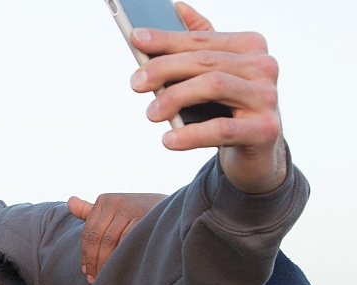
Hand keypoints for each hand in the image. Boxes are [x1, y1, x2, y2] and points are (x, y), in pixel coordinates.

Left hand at [68, 192, 164, 281]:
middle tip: (93, 279)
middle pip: (96, 238)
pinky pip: (125, 241)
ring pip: (108, 241)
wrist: (174, 209)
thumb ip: (91, 211)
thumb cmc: (140, 212)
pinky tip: (118, 268)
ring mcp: (129, 208)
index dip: (85, 254)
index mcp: (104, 201)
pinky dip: (119, 257)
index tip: (86, 271)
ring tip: (103, 278)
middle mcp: (114, 202)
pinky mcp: (143, 217)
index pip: (88, 232)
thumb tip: (70, 201)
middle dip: (93, 261)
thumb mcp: (115, 209)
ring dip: (104, 262)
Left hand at [129, 2, 284, 193]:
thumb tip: (178, 8)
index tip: (136, 38)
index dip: (167, 39)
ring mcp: (267, 98)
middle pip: (205, 61)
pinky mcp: (265, 129)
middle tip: (135, 83)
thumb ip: (199, 43)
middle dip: (164, 68)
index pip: (202, 39)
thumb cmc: (227, 107)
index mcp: (250, 46)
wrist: (257, 151)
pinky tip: (169, 140)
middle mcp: (264, 67)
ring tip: (151, 113)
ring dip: (174, 98)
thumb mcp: (213, 73)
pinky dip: (190, 134)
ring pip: (213, 86)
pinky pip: (221, 129)